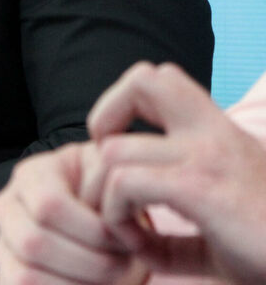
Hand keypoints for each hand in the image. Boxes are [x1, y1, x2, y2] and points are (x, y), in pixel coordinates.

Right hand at [0, 143, 146, 283]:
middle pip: (34, 243)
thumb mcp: (112, 183)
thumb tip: (120, 207)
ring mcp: (2, 244)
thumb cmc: (107, 204)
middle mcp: (7, 208)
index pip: (49, 204)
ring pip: (26, 276)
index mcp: (31, 176)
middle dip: (90, 263)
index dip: (94, 230)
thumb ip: (112, 186)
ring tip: (111, 280)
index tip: (129, 241)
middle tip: (124, 267)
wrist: (97, 229)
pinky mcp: (6, 276)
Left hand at [83, 62, 265, 283]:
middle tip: (111, 172)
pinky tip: (136, 242)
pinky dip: (115, 215)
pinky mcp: (202, 189)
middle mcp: (213, 133)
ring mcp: (208, 157)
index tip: (119, 155)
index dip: (121, 105)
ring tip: (122, 226)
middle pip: (145, 77)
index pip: (159, 78)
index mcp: (218, 132)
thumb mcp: (219, 229)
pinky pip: (126, 183)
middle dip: (106, 119)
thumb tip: (135, 240)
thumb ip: (175, 231)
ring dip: (101, 193)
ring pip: (116, 148)